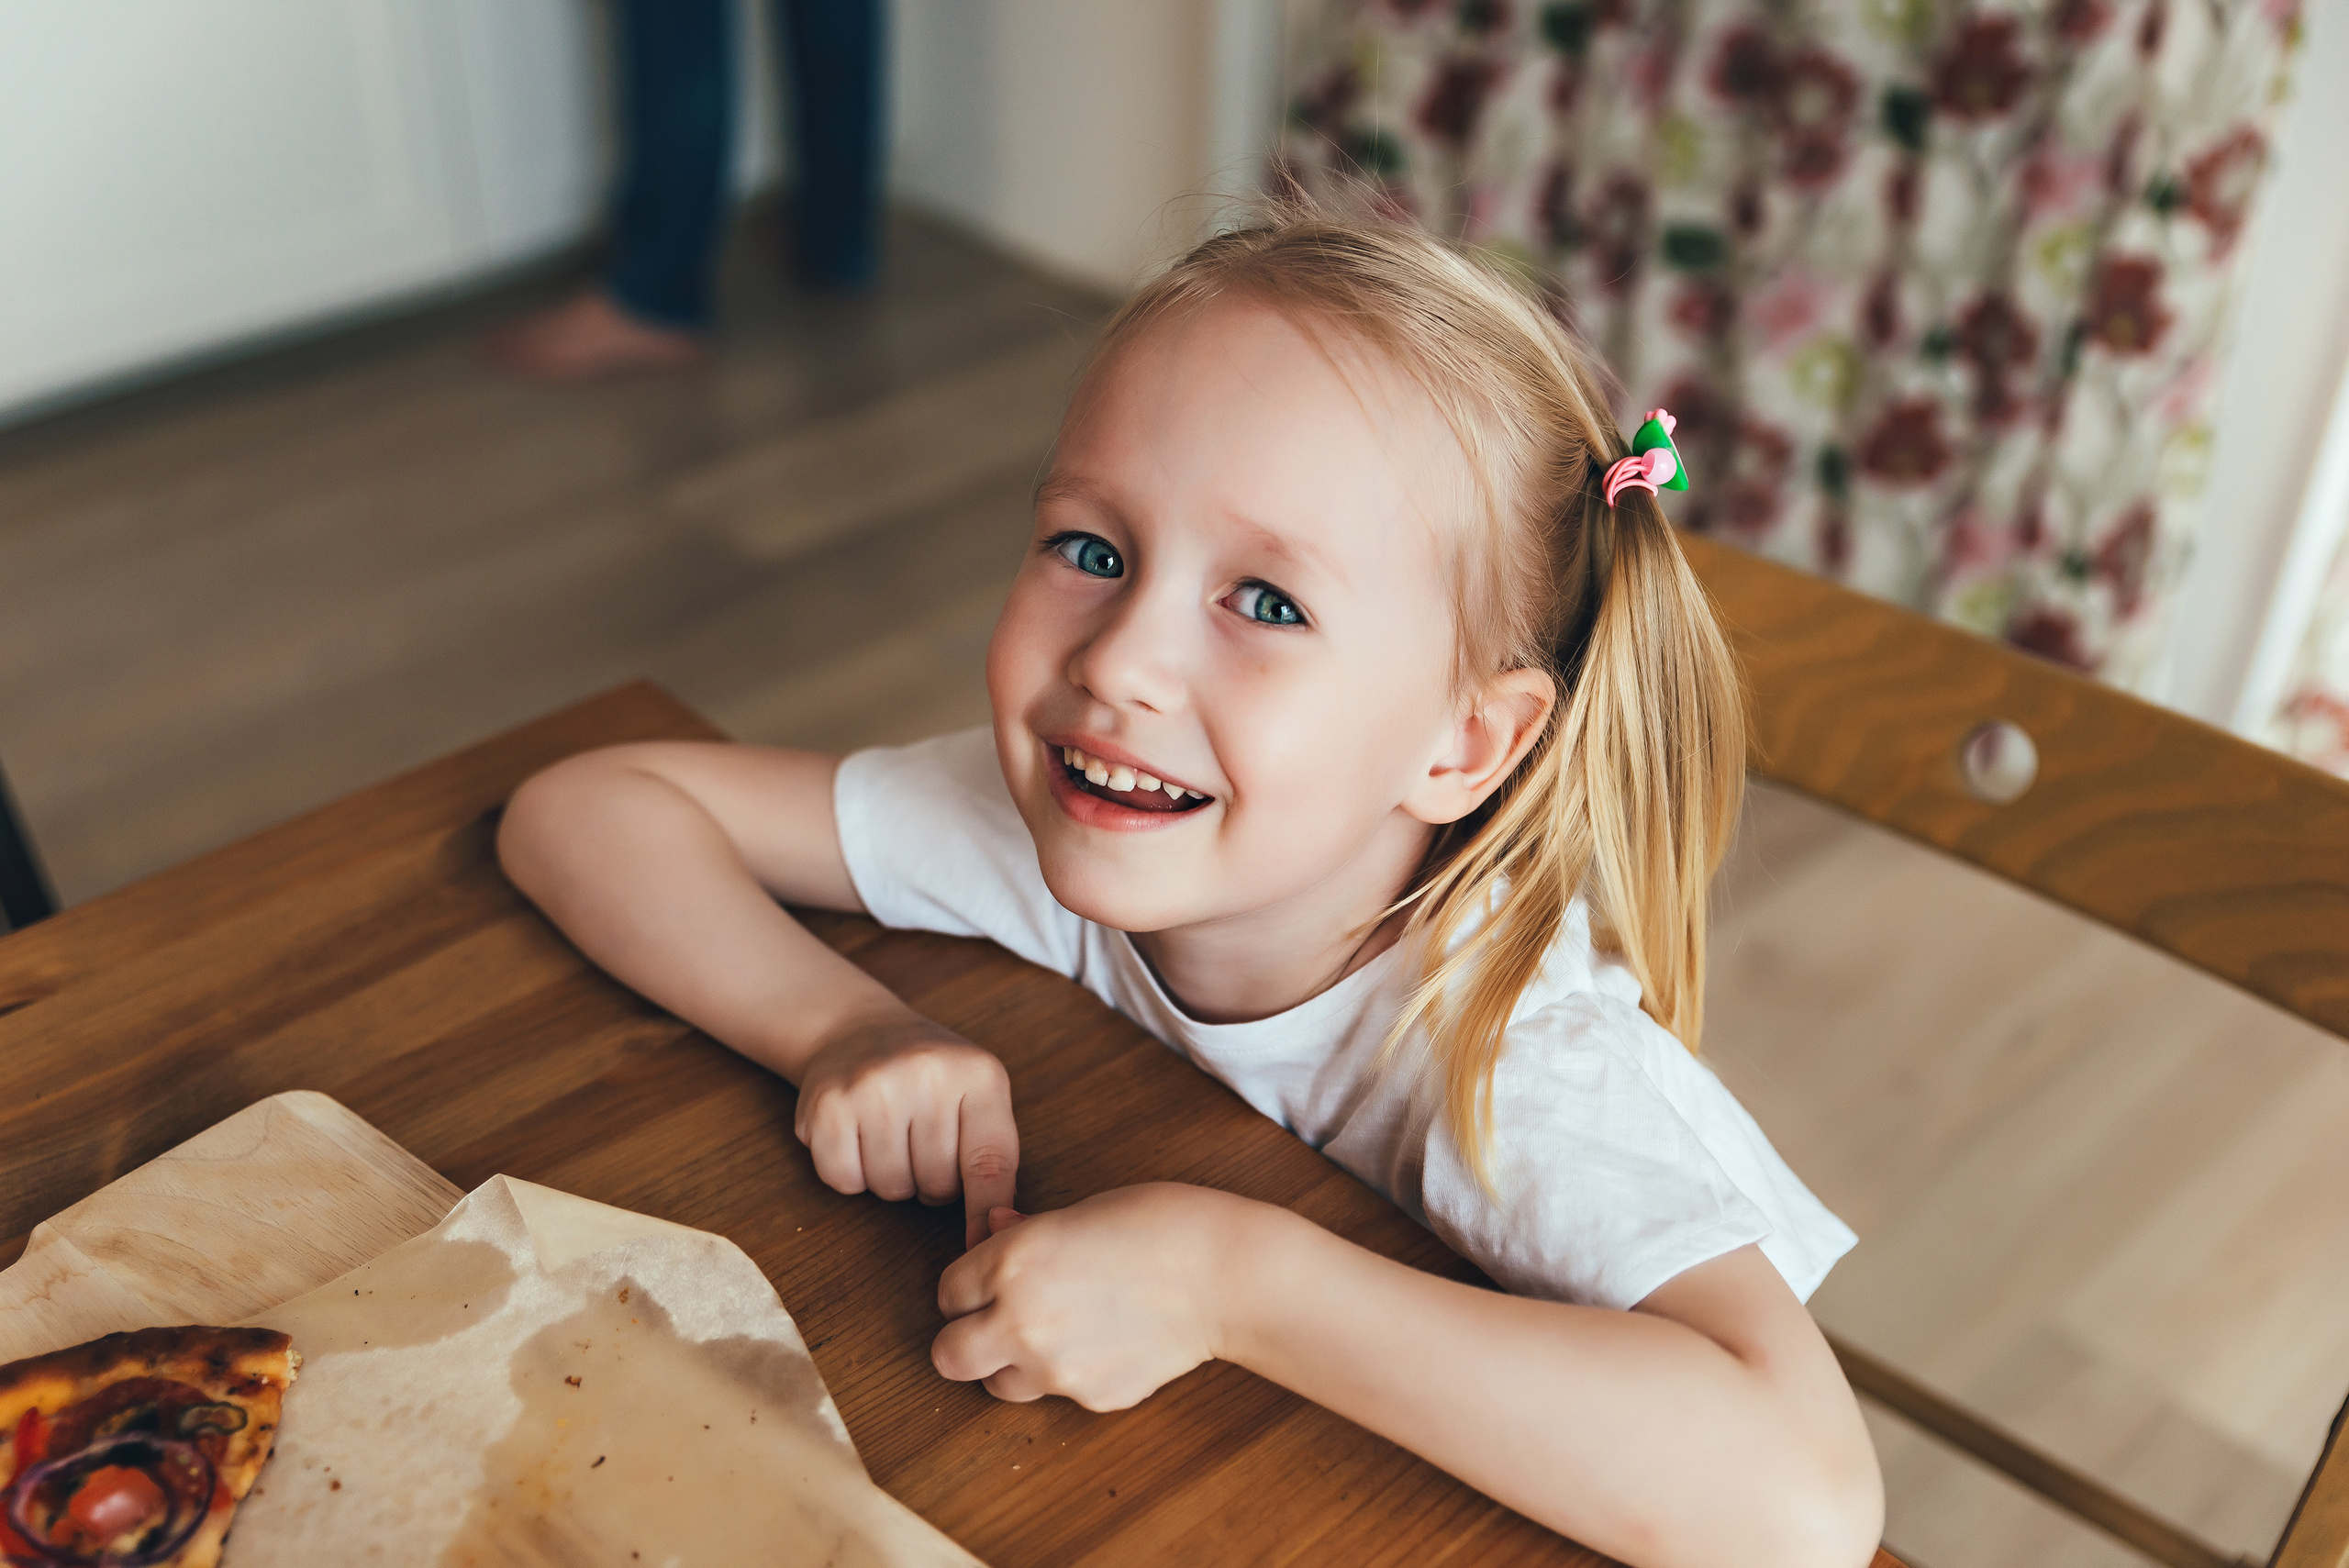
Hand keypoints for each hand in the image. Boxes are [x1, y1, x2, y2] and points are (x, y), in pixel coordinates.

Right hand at [793, 1011, 1017, 1249]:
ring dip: (891, 1178)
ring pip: (891, 1189)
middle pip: (938, 1185)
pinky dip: (849, 1173)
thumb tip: (994, 1231)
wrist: (855, 1028)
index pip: (990, 1164)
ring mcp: (873, 1087)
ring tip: (889, 1134)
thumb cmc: (928, 1077)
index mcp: (978, 1075)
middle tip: (918, 1141)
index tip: (982, 1243)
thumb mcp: (977, 1094)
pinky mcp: (827, 1106)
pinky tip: (855, 1136)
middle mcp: (927, 1074)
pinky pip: (844, 1181)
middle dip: (931, 1181)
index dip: (985, 1213)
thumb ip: (993, 1158)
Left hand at [930, 1184, 1253, 1409]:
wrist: (1225, 1275)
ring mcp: (1055, 1369)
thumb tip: (991, 1230)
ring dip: (1011, 1363)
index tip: (988, 1281)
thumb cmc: (1159, 1224)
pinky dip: (1068, 1374)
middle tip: (993, 1321)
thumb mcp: (1081, 1210)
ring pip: (997, 1384)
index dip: (968, 1286)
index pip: (947, 1292)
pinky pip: (1057, 1394)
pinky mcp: (1090, 1398)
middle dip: (964, 1338)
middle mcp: (1020, 1321)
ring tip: (1054, 1333)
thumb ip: (1023, 1232)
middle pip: (949, 1356)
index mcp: (1012, 1263)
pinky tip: (1105, 1341)